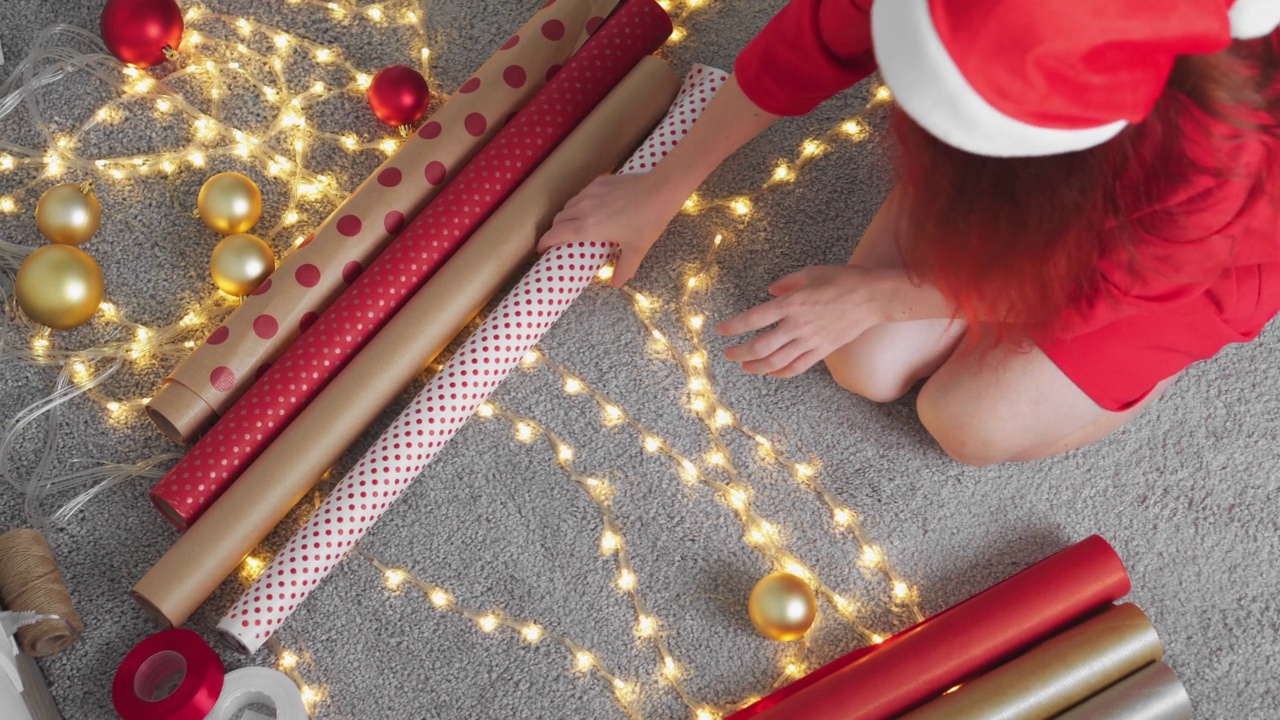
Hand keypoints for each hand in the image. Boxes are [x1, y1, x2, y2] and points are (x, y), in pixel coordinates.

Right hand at [536, 172, 685, 287]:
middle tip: (560, 239)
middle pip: (559, 219)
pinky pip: (582, 193)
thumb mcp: (636, 249)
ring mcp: (591, 192)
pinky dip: (580, 202)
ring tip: (574, 224)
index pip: (556, 234)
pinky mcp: (600, 181)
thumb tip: (617, 284)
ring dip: (566, 215)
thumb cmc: (648, 221)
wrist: (660, 190)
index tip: (541, 249)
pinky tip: (592, 207)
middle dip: (555, 230)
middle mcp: (584, 208)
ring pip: (569, 204)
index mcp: (588, 227)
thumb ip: (624, 268)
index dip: (544, 242)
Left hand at [717, 265, 896, 377]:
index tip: (721, 330)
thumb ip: (787, 283)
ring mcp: (810, 341)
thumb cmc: (843, 280)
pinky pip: (797, 366)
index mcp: (792, 304)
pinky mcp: (822, 350)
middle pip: (761, 346)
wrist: (873, 297)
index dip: (734, 327)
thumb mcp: (810, 272)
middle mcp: (798, 325)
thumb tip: (771, 291)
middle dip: (740, 352)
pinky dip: (781, 372)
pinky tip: (771, 372)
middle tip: (728, 353)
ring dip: (756, 366)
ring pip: (776, 361)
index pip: (754, 319)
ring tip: (744, 366)